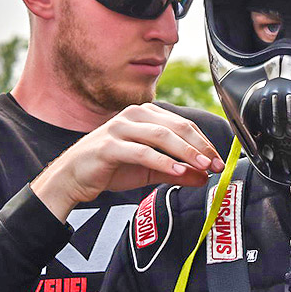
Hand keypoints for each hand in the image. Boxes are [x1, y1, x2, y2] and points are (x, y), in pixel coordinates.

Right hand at [30, 103, 225, 221]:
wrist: (72, 177)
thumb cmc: (110, 168)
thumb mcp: (149, 170)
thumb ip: (176, 171)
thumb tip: (204, 176)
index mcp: (145, 114)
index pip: (183, 125)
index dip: (204, 142)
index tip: (218, 161)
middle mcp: (134, 115)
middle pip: (177, 127)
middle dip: (200, 146)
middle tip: (215, 164)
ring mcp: (120, 128)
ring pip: (162, 136)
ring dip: (186, 152)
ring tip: (202, 166)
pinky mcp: (110, 145)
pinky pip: (142, 152)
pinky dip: (163, 162)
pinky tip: (178, 171)